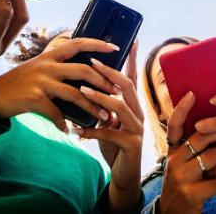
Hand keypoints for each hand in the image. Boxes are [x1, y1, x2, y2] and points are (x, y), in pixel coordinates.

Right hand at [0, 39, 119, 131]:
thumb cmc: (19, 83)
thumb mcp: (38, 67)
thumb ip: (57, 67)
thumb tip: (83, 71)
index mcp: (50, 56)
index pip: (77, 43)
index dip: (97, 44)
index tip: (115, 47)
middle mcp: (47, 65)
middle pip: (83, 70)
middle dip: (103, 82)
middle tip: (116, 92)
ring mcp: (41, 81)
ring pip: (75, 94)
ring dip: (93, 107)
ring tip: (104, 116)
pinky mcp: (34, 98)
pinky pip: (56, 113)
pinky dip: (63, 123)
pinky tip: (68, 130)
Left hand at [76, 57, 143, 212]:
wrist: (124, 174)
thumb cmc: (114, 144)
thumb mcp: (108, 121)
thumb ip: (103, 105)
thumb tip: (87, 85)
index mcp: (132, 104)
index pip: (133, 77)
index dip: (132, 59)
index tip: (132, 41)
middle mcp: (138, 113)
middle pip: (127, 86)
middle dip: (110, 73)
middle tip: (92, 62)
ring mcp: (137, 128)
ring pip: (120, 107)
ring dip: (100, 98)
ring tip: (82, 91)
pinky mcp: (131, 144)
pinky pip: (110, 133)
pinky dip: (91, 131)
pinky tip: (77, 131)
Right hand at [159, 92, 215, 213]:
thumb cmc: (183, 186)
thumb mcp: (181, 165)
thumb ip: (191, 149)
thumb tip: (213, 127)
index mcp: (172, 152)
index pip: (174, 126)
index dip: (181, 109)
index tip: (192, 93)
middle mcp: (173, 161)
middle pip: (201, 138)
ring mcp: (181, 177)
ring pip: (213, 157)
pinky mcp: (191, 194)